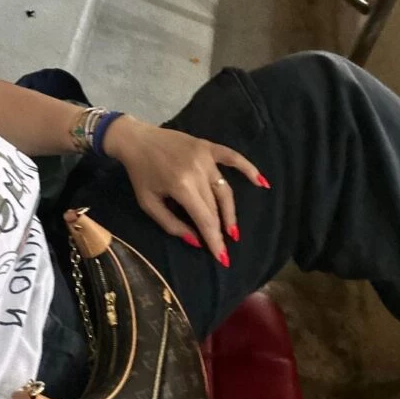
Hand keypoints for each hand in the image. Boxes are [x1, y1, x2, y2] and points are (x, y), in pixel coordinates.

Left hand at [103, 115, 269, 264]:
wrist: (136, 140)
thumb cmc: (140, 174)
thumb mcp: (149, 203)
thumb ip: (171, 224)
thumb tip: (196, 240)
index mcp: (181, 186)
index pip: (205, 219)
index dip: (214, 240)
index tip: (222, 258)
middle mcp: (197, 171)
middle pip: (215, 206)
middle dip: (220, 229)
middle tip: (225, 247)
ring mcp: (205, 157)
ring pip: (224, 189)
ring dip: (230, 211)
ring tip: (233, 230)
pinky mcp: (208, 147)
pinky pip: (232, 158)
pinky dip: (248, 169)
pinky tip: (262, 182)